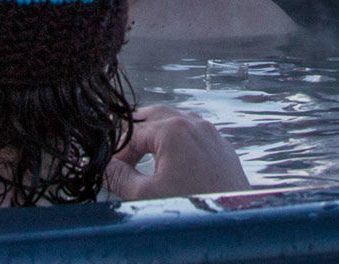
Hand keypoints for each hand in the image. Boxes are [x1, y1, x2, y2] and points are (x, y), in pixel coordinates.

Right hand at [106, 105, 248, 199]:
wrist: (233, 224)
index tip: (110, 167)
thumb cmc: (191, 207)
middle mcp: (195, 124)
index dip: (118, 149)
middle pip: (155, 115)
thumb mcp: (146, 195)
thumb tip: (105, 167)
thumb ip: (119, 177)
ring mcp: (212, 134)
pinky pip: (196, 133)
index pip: (133, 131)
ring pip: (177, 121)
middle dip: (135, 131)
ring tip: (143, 153)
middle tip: (121, 151)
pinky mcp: (223, 148)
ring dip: (157, 133)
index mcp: (173, 130)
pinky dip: (179, 140)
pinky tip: (173, 160)